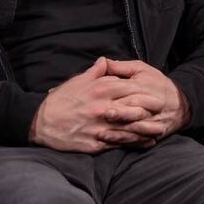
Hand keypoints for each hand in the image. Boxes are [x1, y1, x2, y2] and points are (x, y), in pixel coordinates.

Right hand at [30, 57, 165, 153]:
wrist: (39, 122)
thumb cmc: (60, 101)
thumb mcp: (77, 81)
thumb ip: (95, 72)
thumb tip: (105, 60)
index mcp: (99, 90)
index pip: (129, 89)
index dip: (145, 93)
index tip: (157, 95)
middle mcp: (102, 108)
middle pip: (134, 108)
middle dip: (150, 110)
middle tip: (163, 111)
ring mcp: (100, 126)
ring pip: (129, 128)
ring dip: (146, 129)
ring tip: (160, 129)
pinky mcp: (95, 143)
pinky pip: (119, 143)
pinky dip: (134, 143)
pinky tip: (145, 142)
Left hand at [100, 58, 191, 141]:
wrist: (180, 103)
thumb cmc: (158, 84)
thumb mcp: (142, 69)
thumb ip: (121, 67)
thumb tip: (102, 62)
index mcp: (145, 86)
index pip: (129, 90)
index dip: (114, 95)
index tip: (100, 99)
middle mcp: (150, 105)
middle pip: (133, 109)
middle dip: (119, 114)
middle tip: (102, 115)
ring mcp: (152, 121)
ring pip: (135, 127)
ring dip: (119, 131)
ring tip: (102, 134)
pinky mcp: (154, 132)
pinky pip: (139, 139)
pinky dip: (126, 141)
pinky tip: (113, 143)